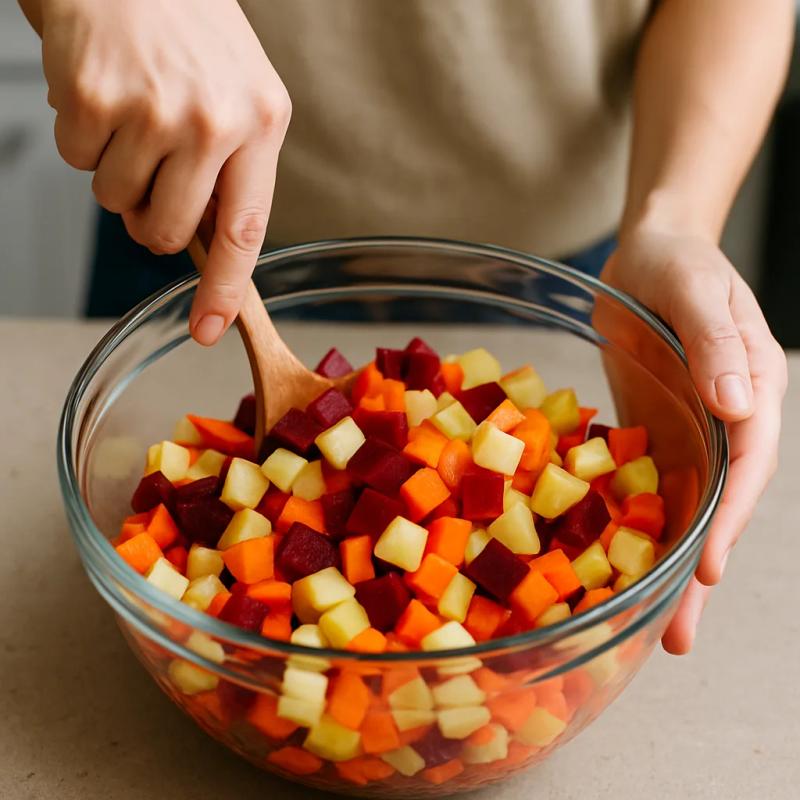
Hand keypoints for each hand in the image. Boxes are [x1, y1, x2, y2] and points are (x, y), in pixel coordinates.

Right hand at [40, 0, 290, 343]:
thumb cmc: (188, 32)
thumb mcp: (241, 93)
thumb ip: (233, 170)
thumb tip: (203, 243)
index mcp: (260, 123)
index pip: (244, 231)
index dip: (224, 289)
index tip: (209, 329)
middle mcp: (213, 121)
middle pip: (165, 231)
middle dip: (150, 218)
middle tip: (150, 172)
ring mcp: (152, 111)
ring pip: (115, 201)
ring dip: (116, 170)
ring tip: (131, 113)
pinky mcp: (94, 98)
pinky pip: (76, 161)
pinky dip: (82, 136)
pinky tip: (103, 93)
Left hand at [601, 223, 786, 653]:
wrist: (647, 254)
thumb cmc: (679, 263)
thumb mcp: (698, 291)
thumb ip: (718, 344)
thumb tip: (742, 404)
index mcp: (750, 391)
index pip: (748, 465)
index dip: (729, 518)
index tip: (706, 565)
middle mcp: (724, 423)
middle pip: (718, 504)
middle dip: (698, 567)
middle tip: (676, 634)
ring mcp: (687, 431)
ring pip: (682, 507)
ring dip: (666, 564)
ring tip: (650, 625)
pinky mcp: (650, 432)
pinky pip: (644, 484)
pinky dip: (633, 524)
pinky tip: (615, 563)